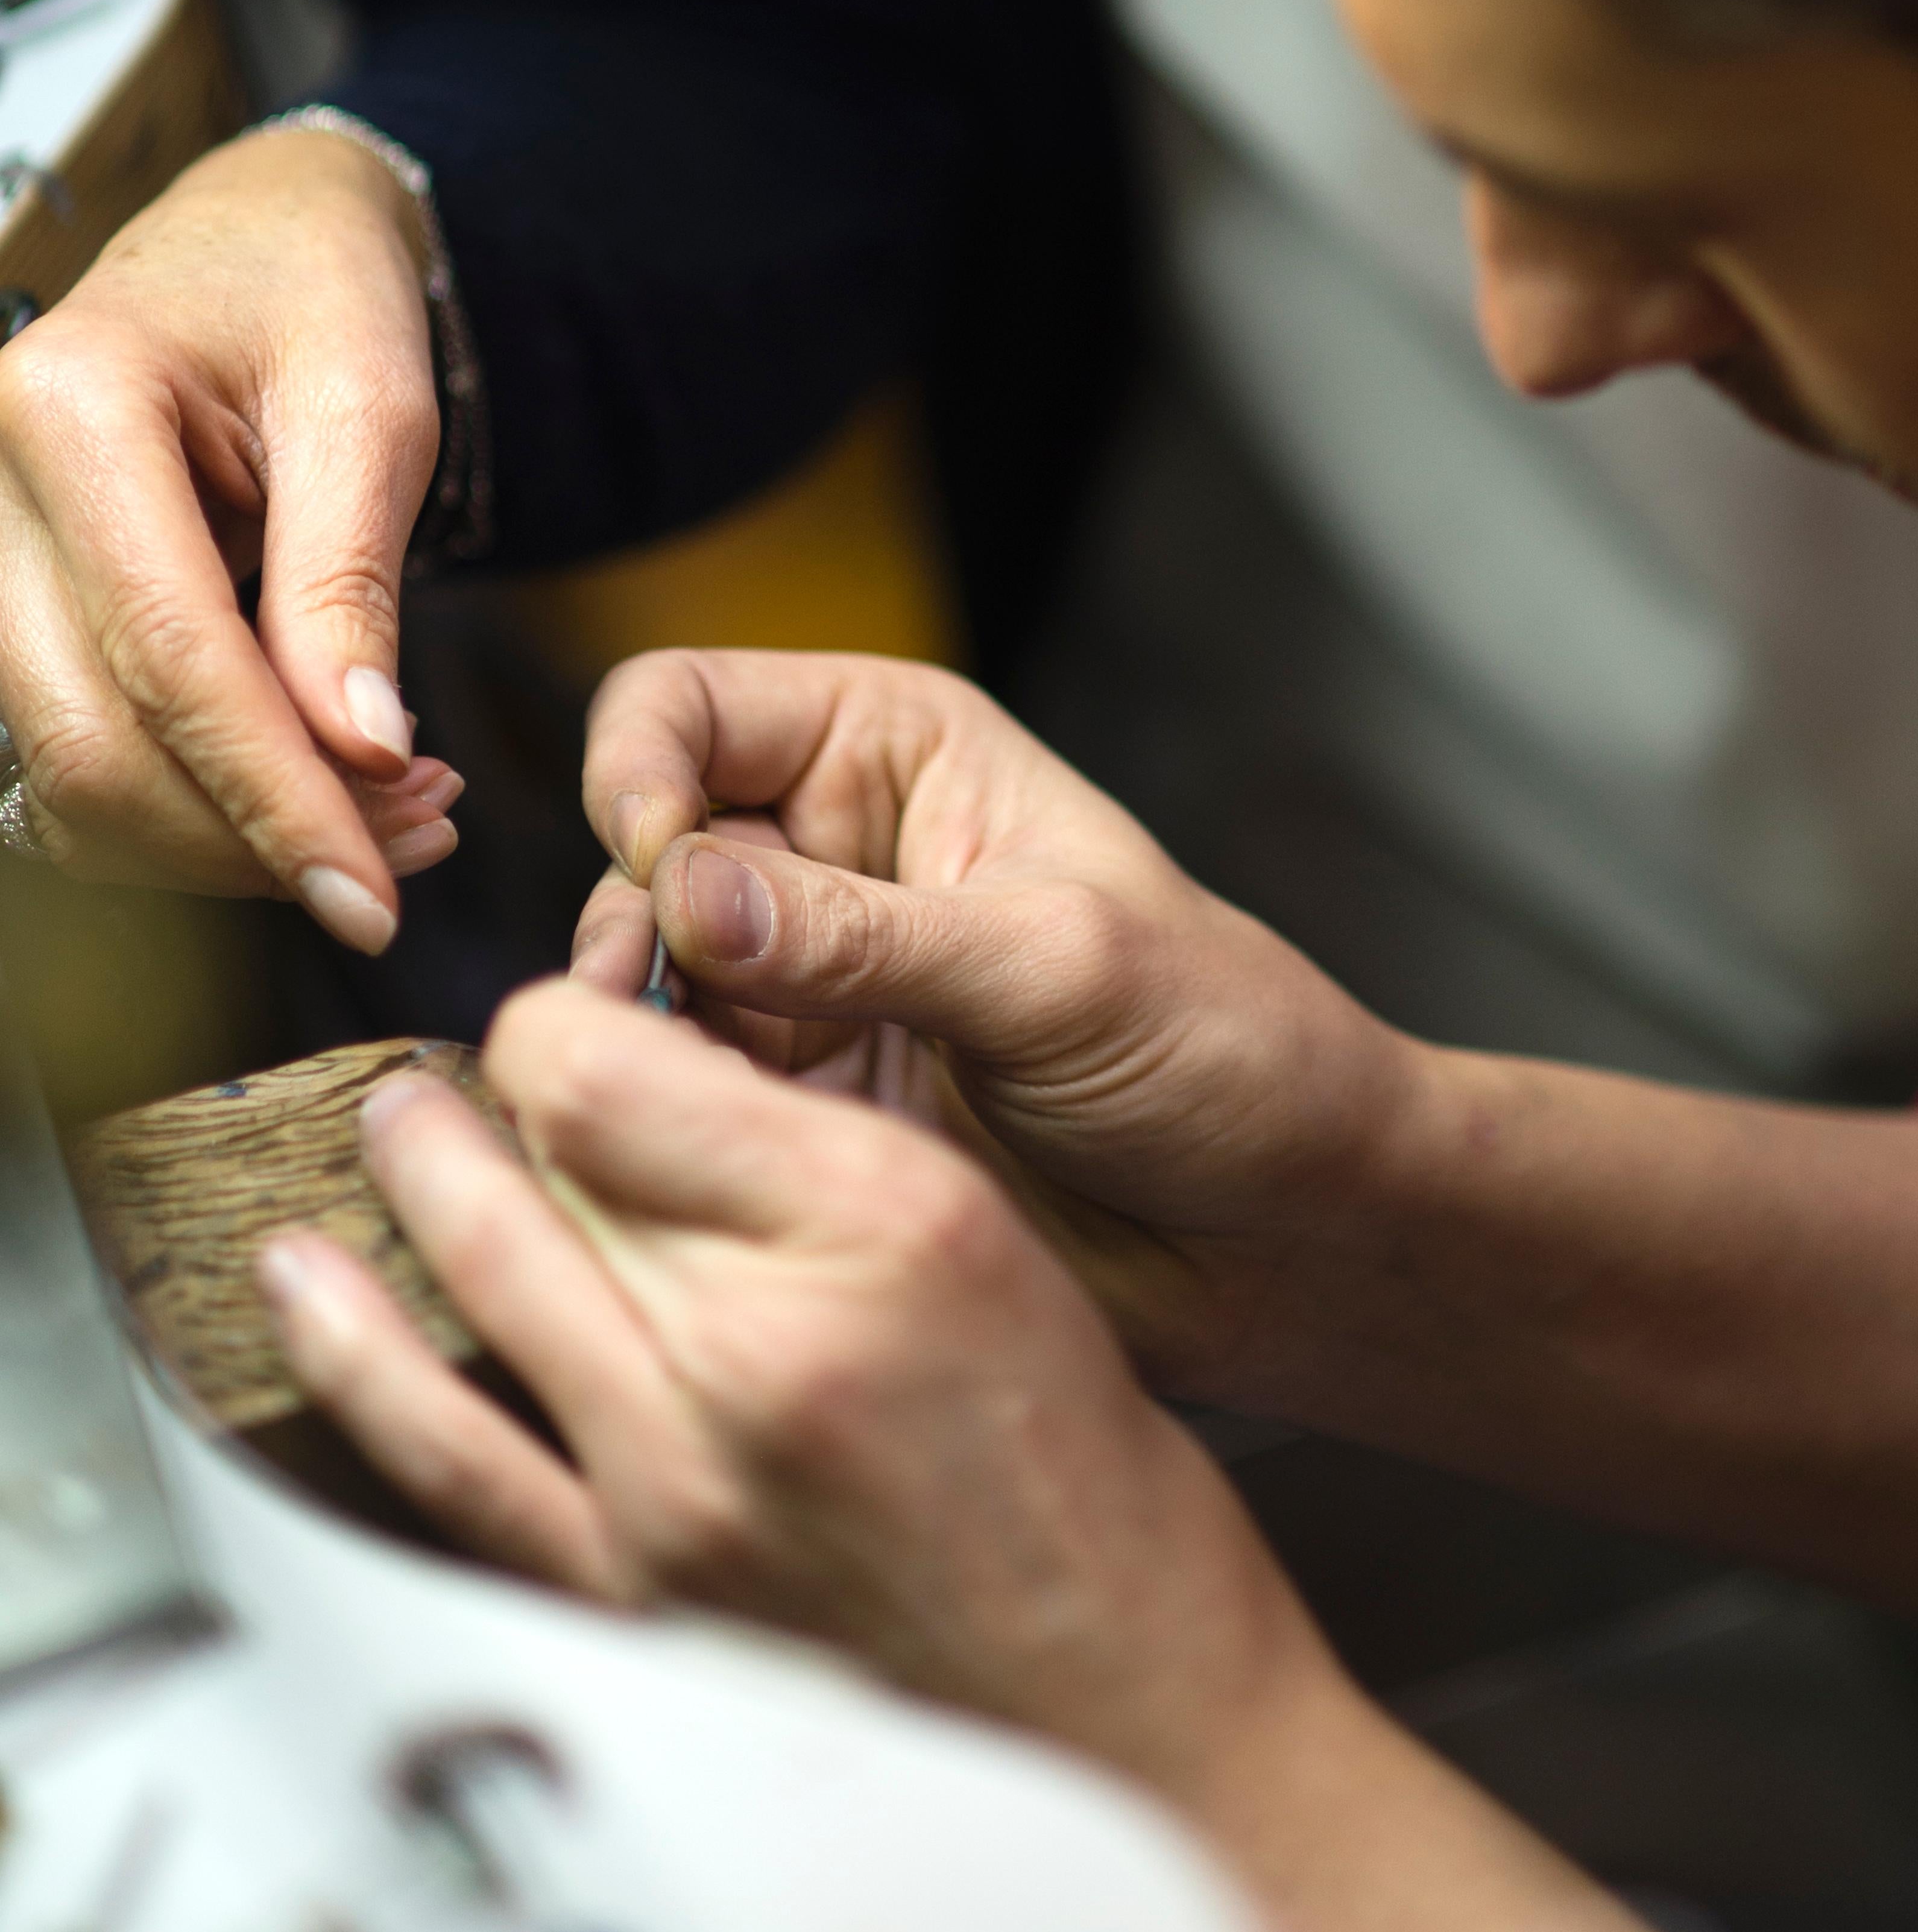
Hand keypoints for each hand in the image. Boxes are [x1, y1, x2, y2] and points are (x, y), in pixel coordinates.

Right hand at [0, 124, 462, 944]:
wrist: (261, 233)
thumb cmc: (319, 292)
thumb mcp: (371, 405)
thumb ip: (351, 582)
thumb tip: (364, 757)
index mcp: (70, 409)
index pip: (170, 659)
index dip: (273, 798)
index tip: (375, 898)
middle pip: (96, 741)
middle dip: (255, 834)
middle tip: (412, 857)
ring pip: (73, 775)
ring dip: (228, 838)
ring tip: (390, 823)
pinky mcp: (13, 611)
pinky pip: (76, 757)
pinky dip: (192, 808)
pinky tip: (313, 794)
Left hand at [262, 986, 1783, 1931]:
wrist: (1114, 1693)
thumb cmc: (1075, 1461)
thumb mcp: (978, 1228)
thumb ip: (813, 1142)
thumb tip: (648, 1071)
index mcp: (875, 1220)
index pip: (619, 1069)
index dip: (565, 1018)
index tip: (567, 1016)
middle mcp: (762, 1343)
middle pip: (543, 1159)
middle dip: (485, 1091)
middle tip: (462, 1063)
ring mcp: (679, 1480)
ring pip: (480, 1278)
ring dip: (412, 1185)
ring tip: (387, 1127)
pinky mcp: (630, 1586)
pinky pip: (447, 1452)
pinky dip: (360, 1359)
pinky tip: (306, 1289)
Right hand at [567, 653, 1422, 1409]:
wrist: (1281, 1226)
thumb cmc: (1222, 1046)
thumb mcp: (1055, 967)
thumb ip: (866, 939)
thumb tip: (686, 893)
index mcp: (894, 753)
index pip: (686, 705)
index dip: (643, 770)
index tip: (658, 865)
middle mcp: (826, 856)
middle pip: (633, 853)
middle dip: (623, 931)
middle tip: (652, 1024)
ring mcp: (800, 988)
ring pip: (632, 987)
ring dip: (634, 1042)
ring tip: (683, 1107)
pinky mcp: (795, 1111)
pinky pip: (671, 1101)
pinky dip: (658, 1128)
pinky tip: (695, 1163)